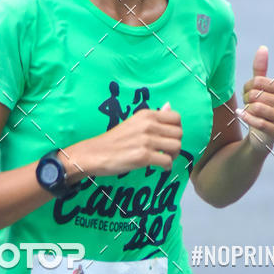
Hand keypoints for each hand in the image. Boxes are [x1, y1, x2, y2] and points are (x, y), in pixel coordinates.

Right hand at [64, 102, 182, 176]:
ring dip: (173, 156)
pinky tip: (161, 168)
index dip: (177, 129)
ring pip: (176, 147)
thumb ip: (153, 117)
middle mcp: (148, 125)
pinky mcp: (143, 157)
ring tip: (164, 159)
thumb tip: (169, 105)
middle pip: (179, 134)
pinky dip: (167, 167)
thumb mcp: (134, 122)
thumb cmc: (115, 139)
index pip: (176, 117)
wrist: (95, 153)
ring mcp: (146, 141)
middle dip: (176, 144)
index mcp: (146, 114)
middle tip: (167, 151)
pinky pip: (167, 161)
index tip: (169, 137)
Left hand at [237, 46, 273, 152]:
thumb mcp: (258, 88)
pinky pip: (258, 122)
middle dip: (246, 100)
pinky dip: (246, 118)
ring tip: (248, 111)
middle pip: (255, 95)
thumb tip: (263, 48)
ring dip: (247, 110)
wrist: (260, 134)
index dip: (247, 87)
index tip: (248, 94)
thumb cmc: (259, 107)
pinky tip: (242, 116)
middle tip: (248, 105)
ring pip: (256, 108)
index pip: (257, 81)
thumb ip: (260, 69)